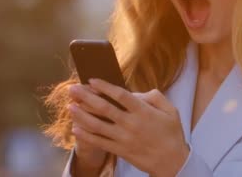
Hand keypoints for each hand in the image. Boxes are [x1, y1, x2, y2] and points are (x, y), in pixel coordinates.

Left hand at [68, 78, 189, 176]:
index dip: (104, 86)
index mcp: (143, 111)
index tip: (91, 80)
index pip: (120, 95)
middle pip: (104, 108)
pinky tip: (76, 128)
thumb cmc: (171, 134)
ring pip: (97, 125)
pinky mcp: (120, 150)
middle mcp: (131, 123)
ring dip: (81, 115)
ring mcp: (124, 138)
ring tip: (70, 107)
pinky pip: (99, 142)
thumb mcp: (170, 110)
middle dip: (85, 97)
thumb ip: (154, 97)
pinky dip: (86, 135)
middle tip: (72, 89)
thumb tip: (136, 93)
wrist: (172, 162)